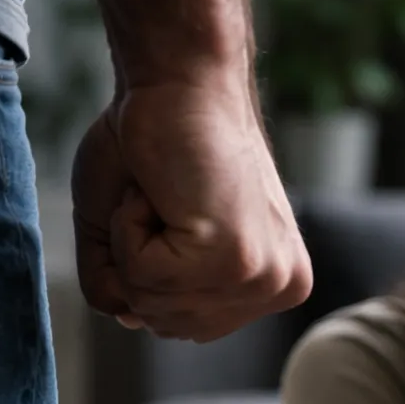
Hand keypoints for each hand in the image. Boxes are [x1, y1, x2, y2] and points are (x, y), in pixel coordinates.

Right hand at [71, 73, 312, 341]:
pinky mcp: (237, 260)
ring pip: (152, 304)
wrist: (176, 79)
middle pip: (166, 324)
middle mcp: (279, 287)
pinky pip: (144, 278)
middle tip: (163, 201)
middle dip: (137, 261)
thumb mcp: (128, 232)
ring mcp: (263, 277)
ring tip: (165, 195)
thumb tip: (132, 318)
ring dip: (131, 242)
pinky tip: (161, 192)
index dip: (146, 268)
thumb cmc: (151, 145)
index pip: (181, 324)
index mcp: (270, 284)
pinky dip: (129, 229)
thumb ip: (126, 287)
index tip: (168, 211)